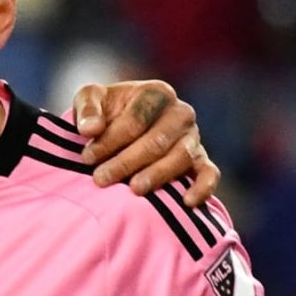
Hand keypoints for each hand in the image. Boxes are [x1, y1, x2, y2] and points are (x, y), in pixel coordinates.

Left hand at [71, 80, 220, 206]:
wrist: (122, 130)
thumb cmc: (106, 113)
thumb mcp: (90, 100)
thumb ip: (87, 110)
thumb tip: (91, 130)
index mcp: (157, 93)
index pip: (136, 119)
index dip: (110, 140)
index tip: (86, 158)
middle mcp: (180, 113)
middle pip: (157, 141)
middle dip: (126, 162)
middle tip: (100, 180)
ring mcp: (193, 138)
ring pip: (180, 157)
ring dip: (156, 175)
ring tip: (134, 189)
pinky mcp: (201, 161)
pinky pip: (209, 173)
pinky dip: (203, 187)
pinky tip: (187, 202)